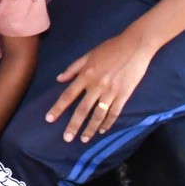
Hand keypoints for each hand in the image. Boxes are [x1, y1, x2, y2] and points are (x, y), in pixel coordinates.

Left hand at [44, 27, 156, 143]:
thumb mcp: (89, 54)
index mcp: (86, 75)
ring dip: (90, 128)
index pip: (68, 95)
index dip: (58, 108)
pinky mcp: (124, 95)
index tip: (49, 119)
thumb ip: (73, 68)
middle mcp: (96, 86)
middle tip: (67, 138)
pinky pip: (114, 112)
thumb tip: (59, 79)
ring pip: (98, 114)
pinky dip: (108, 123)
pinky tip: (103, 130)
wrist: (135, 46)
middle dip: (74, 125)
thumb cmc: (111, 48)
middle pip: (82, 109)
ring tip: (84, 139)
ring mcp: (111, 92)